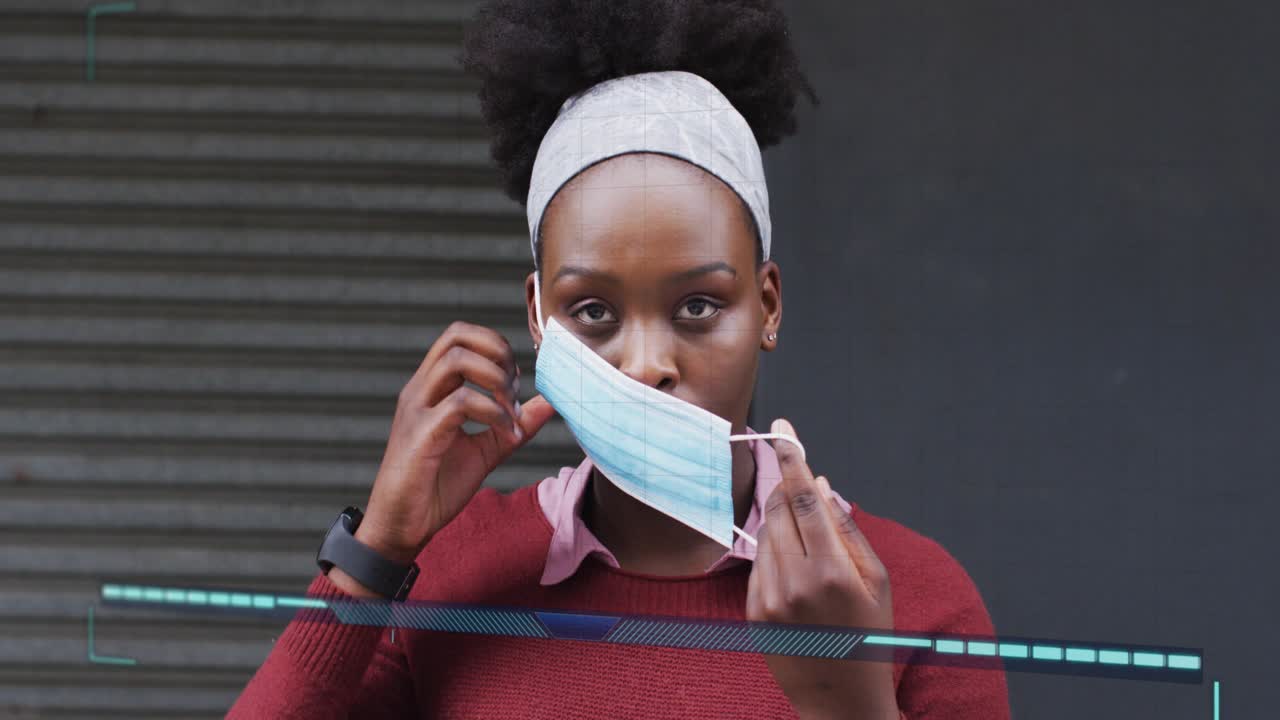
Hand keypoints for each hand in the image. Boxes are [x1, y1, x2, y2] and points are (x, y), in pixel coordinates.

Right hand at [333, 321, 556, 595]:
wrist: (402, 528)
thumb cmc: (435, 487)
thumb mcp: (485, 450)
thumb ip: (513, 424)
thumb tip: (549, 402)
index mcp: (431, 389)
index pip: (460, 336)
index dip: (496, 347)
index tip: (516, 382)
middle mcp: (420, 390)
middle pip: (456, 335)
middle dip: (497, 352)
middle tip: (514, 389)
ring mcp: (417, 410)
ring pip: (456, 360)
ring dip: (495, 379)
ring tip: (510, 412)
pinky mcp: (421, 435)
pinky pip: (460, 403)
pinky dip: (492, 414)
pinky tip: (505, 436)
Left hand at [746, 418, 898, 719]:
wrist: (841, 699)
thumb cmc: (869, 635)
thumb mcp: (877, 581)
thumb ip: (847, 530)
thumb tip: (820, 486)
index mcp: (833, 572)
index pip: (804, 499)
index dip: (793, 459)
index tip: (783, 429)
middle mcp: (796, 583)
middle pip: (779, 510)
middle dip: (788, 489)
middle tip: (799, 483)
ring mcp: (769, 600)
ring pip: (766, 535)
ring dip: (783, 524)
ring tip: (811, 548)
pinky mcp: (753, 613)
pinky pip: (758, 564)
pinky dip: (775, 555)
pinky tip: (797, 575)